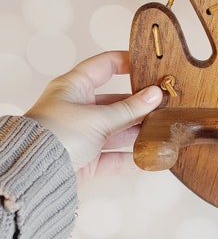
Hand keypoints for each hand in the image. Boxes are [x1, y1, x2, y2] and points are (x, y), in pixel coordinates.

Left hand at [25, 51, 162, 179]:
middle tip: (164, 104)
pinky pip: (114, 156)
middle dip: (140, 105)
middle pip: (116, 102)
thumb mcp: (98, 118)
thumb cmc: (55, 135)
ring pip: (118, 130)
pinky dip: (131, 157)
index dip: (127, 63)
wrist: (32, 175)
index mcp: (74, 87)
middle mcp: (78, 109)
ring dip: (139, 131)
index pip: (104, 66)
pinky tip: (150, 155)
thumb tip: (155, 95)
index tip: (150, 67)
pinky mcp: (86, 159)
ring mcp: (83, 134)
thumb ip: (130, 109)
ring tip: (162, 130)